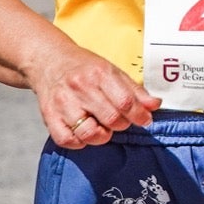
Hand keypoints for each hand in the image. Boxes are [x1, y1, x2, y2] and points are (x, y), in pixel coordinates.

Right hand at [24, 37, 160, 146]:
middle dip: (122, 125)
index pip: (125, 101)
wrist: (50, 61)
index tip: (146, 120)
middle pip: (110, 118)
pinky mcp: (49, 116)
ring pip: (89, 133)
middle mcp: (80, 88)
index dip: (139, 115)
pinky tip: (85, 133)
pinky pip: (67, 140)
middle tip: (121, 121)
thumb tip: (154, 105)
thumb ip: (135, 90)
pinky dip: (80, 142)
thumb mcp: (112, 71)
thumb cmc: (85, 68)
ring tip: (104, 128)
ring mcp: (63, 103)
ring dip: (102, 136)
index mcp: (100, 74)